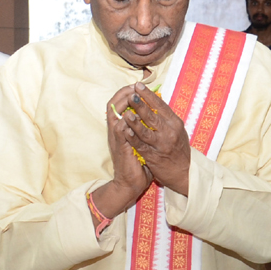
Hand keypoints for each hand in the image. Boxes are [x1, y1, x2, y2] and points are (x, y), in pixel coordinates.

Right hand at [94, 91, 154, 218]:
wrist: (130, 184)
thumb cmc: (139, 165)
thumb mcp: (144, 144)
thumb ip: (146, 131)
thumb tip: (156, 118)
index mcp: (122, 129)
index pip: (119, 105)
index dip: (126, 93)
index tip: (139, 86)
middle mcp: (117, 131)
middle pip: (114, 104)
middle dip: (125, 92)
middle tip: (135, 85)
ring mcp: (116, 138)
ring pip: (114, 113)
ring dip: (123, 102)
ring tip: (133, 93)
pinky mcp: (119, 146)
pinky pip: (118, 128)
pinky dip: (125, 119)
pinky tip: (132, 112)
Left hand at [111, 83, 191, 195]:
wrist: (182, 173)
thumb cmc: (178, 149)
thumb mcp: (177, 130)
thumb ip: (166, 117)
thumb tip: (154, 100)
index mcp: (175, 123)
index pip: (161, 106)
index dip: (149, 95)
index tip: (138, 85)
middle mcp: (170, 133)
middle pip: (153, 116)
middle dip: (141, 104)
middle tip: (131, 94)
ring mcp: (161, 145)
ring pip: (146, 131)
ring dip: (135, 122)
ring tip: (126, 112)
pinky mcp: (154, 156)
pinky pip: (141, 146)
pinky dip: (133, 138)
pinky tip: (125, 131)